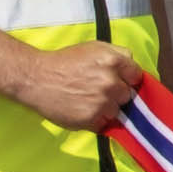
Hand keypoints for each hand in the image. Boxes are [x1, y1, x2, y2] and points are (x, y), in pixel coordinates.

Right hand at [14, 41, 143, 132]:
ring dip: (106, 109)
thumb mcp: (93, 47)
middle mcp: (110, 82)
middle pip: (128, 95)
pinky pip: (104, 123)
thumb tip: (133, 68)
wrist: (35, 79)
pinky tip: (82, 109)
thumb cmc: (64, 62)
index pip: (137, 76)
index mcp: (113, 61)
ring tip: (87, 100)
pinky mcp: (92, 119)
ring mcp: (102, 102)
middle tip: (98, 90)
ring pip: (117, 111)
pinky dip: (96, 119)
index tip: (119, 81)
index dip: (127, 79)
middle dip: (116, 94)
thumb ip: (118, 54)